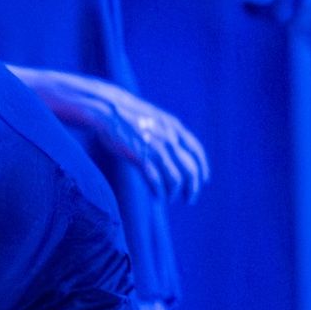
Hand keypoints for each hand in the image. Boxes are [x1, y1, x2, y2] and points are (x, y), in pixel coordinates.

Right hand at [76, 79, 209, 203]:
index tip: (202, 181)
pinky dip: (160, 192)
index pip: (196, 152)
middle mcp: (170, 139)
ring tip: (169, 200)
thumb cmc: (126, 115)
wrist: (108, 109)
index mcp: (175, 128)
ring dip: (175, 193)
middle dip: (193, 187)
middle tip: (189, 199)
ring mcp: (156, 149)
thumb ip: (165, 131)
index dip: (202, 168)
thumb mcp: (154, 118)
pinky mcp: (141, 158)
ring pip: (176, 179)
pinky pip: (156, 181)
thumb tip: (171, 145)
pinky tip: (157, 198)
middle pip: (190, 169)